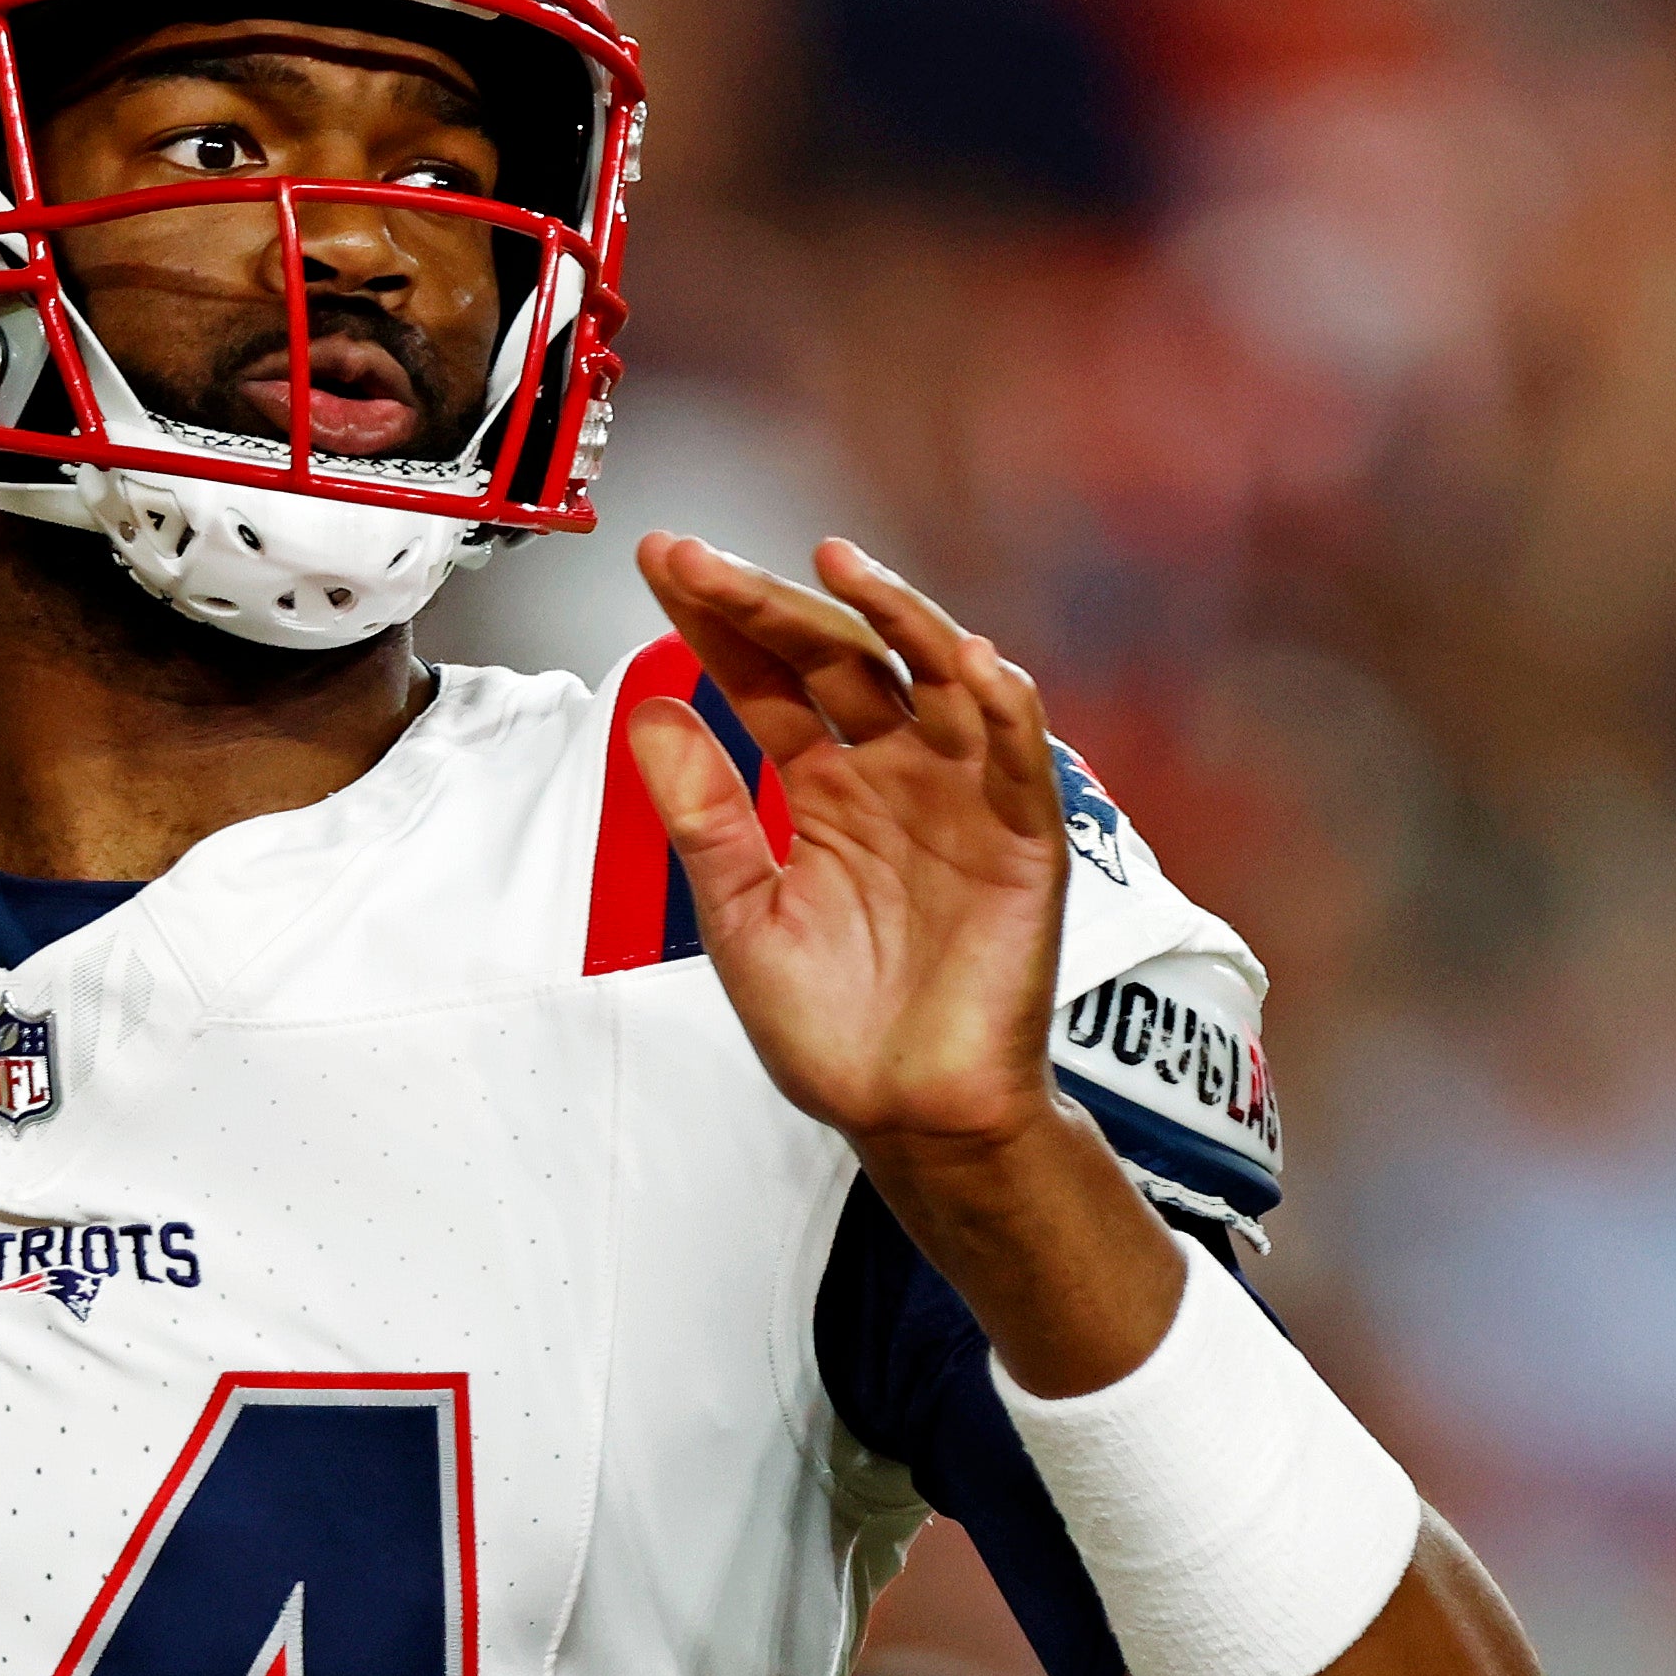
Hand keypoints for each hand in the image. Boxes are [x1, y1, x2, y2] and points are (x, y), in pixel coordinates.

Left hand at [626, 532, 1075, 1159]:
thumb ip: (703, 814)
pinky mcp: (1024, 841)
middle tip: (702, 560)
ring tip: (838, 564)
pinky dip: (1004, 705)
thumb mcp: (739, 912)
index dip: (716, 621)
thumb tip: (650, 711)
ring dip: (894, 614)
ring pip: (935, 678)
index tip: (661, 562)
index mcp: (822, 787)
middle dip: (769, 603)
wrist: (908, 1115)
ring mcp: (961, 797)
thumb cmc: (832, 1028)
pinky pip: (1021, 759)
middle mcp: (892, 773)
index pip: (766, 679)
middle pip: (837, 658)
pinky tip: (970, 659)